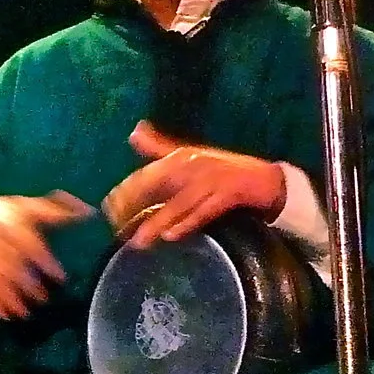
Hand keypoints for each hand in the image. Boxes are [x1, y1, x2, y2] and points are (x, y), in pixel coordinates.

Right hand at [0, 192, 94, 320]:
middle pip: (8, 262)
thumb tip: (89, 210)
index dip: (43, 260)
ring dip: (5, 296)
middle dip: (25, 283)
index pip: (26, 242)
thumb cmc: (4, 212)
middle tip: (43, 299)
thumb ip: (57, 210)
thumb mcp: (30, 206)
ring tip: (21, 314)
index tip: (60, 277)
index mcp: (8, 221)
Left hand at [101, 122, 286, 248]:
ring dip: (157, 222)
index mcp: (182, 156)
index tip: (107, 209)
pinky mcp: (230, 195)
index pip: (146, 174)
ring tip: (138, 241)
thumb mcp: (191, 155)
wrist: (266, 180)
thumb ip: (159, 147)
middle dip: (135, 209)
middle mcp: (194, 165)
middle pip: (157, 187)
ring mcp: (212, 180)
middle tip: (116, 230)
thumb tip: (134, 132)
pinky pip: (204, 211)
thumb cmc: (223, 169)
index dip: (126, 192)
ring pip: (178, 204)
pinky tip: (171, 236)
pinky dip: (188, 223)